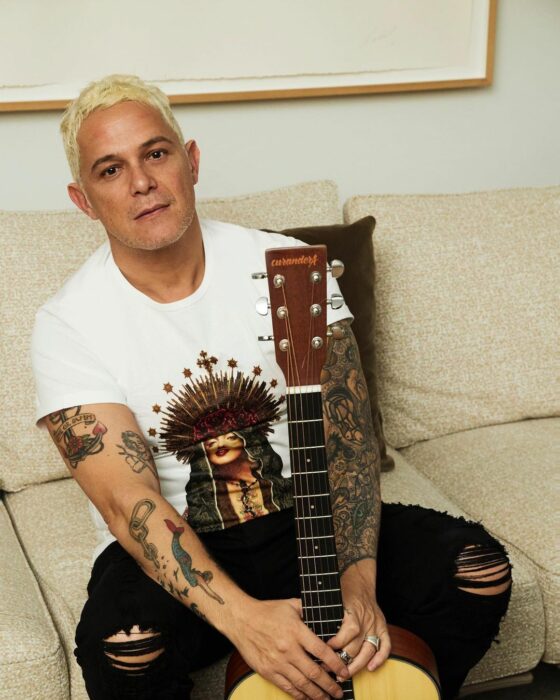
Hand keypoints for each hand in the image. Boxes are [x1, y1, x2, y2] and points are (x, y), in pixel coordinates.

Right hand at [228, 597, 349, 699]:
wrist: (241, 619)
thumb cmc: (266, 611)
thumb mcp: (290, 605)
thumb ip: (308, 610)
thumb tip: (325, 615)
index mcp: (296, 631)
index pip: (321, 651)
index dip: (335, 663)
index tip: (344, 671)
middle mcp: (288, 649)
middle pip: (314, 672)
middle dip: (330, 685)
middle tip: (340, 692)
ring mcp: (277, 662)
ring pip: (302, 684)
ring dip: (317, 694)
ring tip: (328, 698)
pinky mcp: (267, 671)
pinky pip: (287, 687)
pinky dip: (299, 695)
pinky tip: (308, 698)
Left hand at [327, 562, 390, 677]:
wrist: (359, 581)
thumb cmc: (342, 591)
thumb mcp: (331, 599)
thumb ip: (321, 612)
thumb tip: (304, 624)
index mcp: (353, 612)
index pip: (349, 632)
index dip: (337, 644)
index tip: (324, 651)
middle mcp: (366, 620)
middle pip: (357, 646)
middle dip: (343, 661)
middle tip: (329, 671)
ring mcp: (375, 625)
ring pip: (369, 650)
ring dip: (357, 665)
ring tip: (344, 675)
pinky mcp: (383, 627)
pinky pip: (386, 646)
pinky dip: (380, 658)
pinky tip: (371, 668)